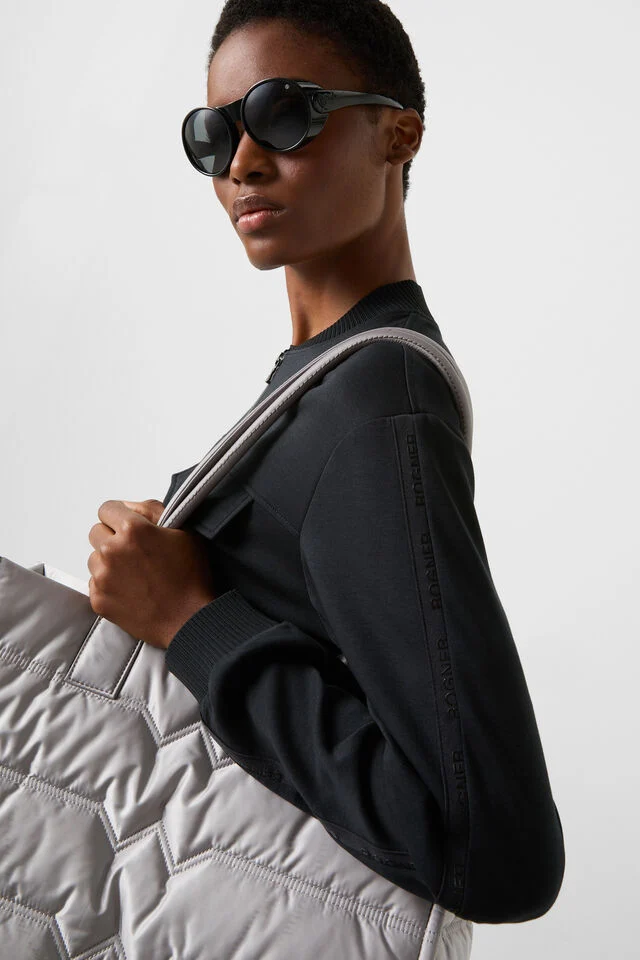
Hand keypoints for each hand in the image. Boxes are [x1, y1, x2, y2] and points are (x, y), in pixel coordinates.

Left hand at [87, 499, 216, 649]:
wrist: (189, 620)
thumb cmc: (191, 577)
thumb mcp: (184, 532)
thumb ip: (153, 510)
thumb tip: (130, 507)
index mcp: (132, 529)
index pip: (107, 509)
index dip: (120, 515)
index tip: (128, 525)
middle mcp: (112, 550)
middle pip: (96, 532)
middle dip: (112, 537)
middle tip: (134, 551)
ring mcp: (102, 576)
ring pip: (94, 558)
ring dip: (108, 561)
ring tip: (134, 573)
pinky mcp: (98, 599)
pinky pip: (95, 583)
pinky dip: (108, 584)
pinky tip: (131, 589)